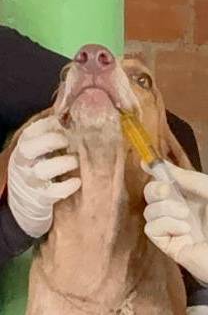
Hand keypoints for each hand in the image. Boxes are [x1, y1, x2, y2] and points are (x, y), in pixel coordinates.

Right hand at [6, 115, 80, 237]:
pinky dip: (67, 186)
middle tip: (68, 141)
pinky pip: (53, 192)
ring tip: (76, 161)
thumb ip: (54, 134)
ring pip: (42, 170)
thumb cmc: (43, 168)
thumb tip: (70, 112)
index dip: (47, 124)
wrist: (29, 202)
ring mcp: (30, 181)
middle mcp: (23, 163)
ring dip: (62, 163)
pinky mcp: (40, 198)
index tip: (64, 122)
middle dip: (50, 140)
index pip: (31, 131)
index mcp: (24, 147)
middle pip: (29, 148)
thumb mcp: (43, 150)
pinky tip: (77, 181)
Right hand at [142, 164, 207, 299]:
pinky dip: (165, 224)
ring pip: (150, 211)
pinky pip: (152, 229)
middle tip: (168, 191)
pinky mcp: (170, 245)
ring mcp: (175, 229)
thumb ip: (195, 179)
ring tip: (185, 215)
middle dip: (155, 188)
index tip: (145, 163)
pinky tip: (184, 230)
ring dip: (165, 208)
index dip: (157, 171)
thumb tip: (166, 166)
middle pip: (153, 194)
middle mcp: (183, 211)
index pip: (170, 181)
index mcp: (196, 197)